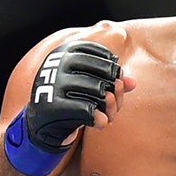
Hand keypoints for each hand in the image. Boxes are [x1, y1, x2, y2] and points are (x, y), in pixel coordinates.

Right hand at [4, 41, 129, 175]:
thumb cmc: (72, 98)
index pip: (106, 58)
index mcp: (68, 52)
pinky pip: (88, 110)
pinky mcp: (52, 105)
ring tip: (108, 116)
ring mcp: (53, 83)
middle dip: (116, 93)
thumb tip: (133, 82)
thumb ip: (113, 81)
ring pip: (100, 93)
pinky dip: (100, 119)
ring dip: (111, 109)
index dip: (116, 73)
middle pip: (106, 75)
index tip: (114, 85)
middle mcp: (59, 63)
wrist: (41, 123)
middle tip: (114, 106)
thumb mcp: (92, 86)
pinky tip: (100, 124)